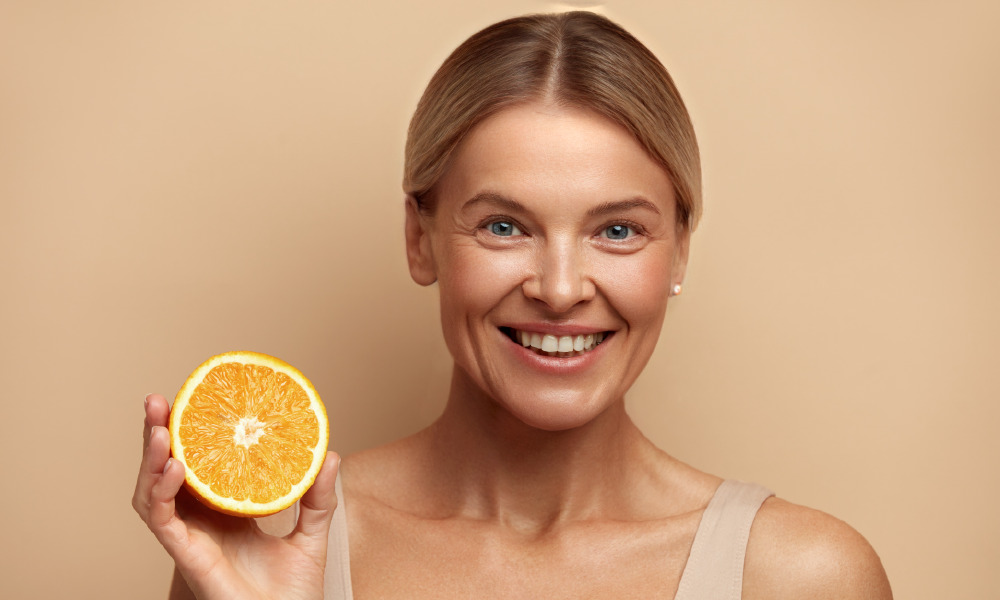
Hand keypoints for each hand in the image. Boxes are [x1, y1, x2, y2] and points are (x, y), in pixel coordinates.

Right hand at [132, 394, 339, 599]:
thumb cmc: (296, 592)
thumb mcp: (312, 534)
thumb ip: (318, 498)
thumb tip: (329, 454)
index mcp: (225, 513)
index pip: (198, 466)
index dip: (189, 436)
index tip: (193, 400)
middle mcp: (201, 523)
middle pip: (167, 471)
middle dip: (157, 435)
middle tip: (156, 400)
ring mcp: (191, 539)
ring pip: (152, 493)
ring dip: (151, 459)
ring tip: (160, 426)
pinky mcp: (187, 557)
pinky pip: (163, 521)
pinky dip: (162, 492)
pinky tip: (175, 467)